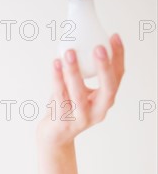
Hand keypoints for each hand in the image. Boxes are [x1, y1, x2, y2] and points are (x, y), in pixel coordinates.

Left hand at [36, 33, 124, 147]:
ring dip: (74, 72)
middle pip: (107, 89)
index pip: (118, 77)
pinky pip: (59, 97)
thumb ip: (84, 73)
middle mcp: (97, 112)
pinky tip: (55, 64)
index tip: (114, 37)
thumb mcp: (80, 90)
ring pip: (78, 95)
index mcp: (105, 101)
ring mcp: (80, 118)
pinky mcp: (63, 122)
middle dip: (104, 67)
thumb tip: (83, 39)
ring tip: (69, 52)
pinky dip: (57, 79)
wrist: (54, 136)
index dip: (118, 57)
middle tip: (98, 47)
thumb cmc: (68, 107)